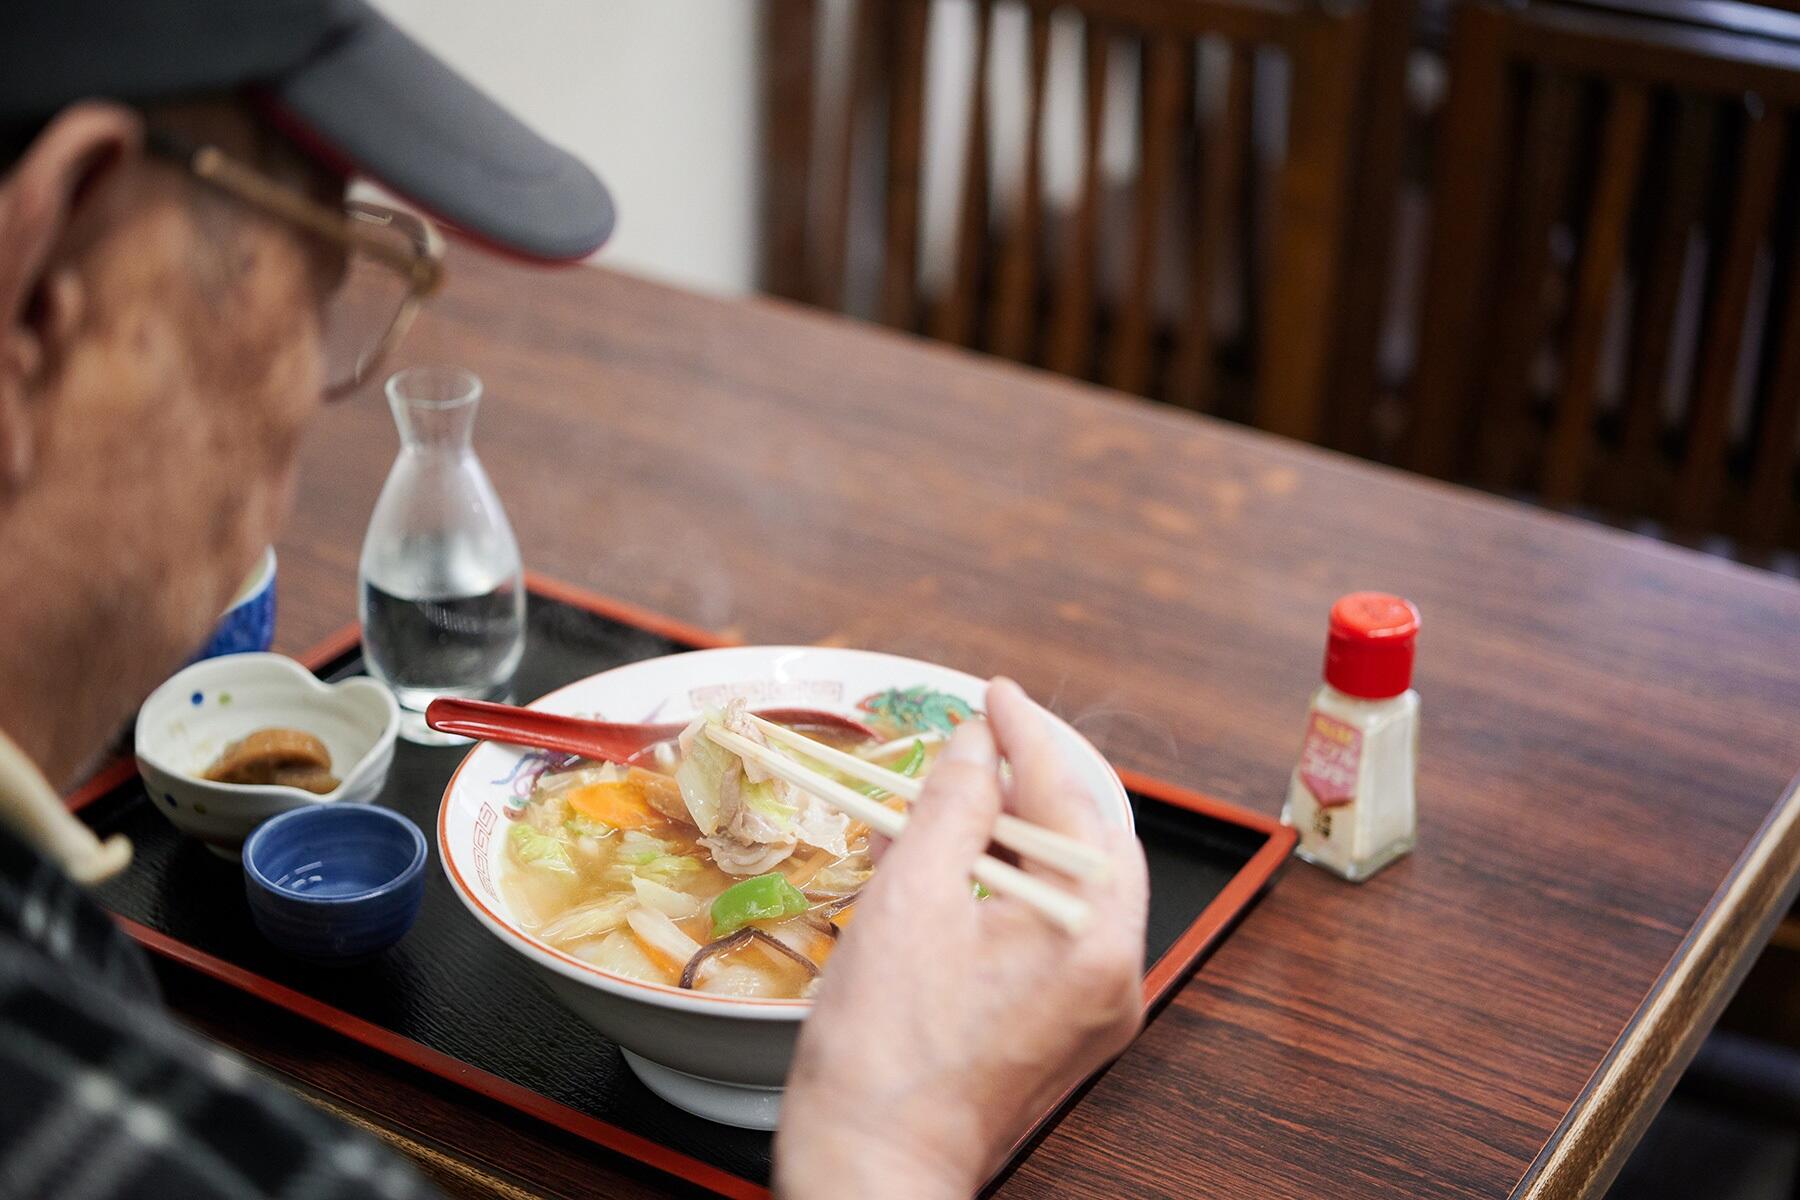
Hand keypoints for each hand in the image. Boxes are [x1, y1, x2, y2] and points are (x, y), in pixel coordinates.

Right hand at [774, 678, 1148, 1198]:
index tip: (995, 695)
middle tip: (982, 739)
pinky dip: (1014, 886)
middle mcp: (1114, 972)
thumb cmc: (883, 1057)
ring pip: (1072, 884)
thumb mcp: (909, 902)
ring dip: (1018, 833)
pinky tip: (958, 866)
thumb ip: (952, 808)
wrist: (871, 1169)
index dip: (1027, 737)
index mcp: (1089, 936)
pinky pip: (1055, 929)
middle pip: (1090, 841)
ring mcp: (1096, 1006)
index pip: (1072, 801)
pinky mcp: (1068, 1028)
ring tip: (956, 799)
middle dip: (1034, 781)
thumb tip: (976, 745)